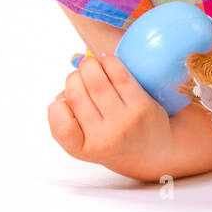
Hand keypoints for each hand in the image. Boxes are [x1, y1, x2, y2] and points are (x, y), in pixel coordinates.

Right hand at [48, 53, 172, 178]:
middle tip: (80, 73)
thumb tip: (63, 93)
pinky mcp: (142, 107)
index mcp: (84, 149)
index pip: (61, 128)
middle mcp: (104, 138)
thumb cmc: (114, 140)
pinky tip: (106, 60)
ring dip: (90, 65)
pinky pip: (120, 77)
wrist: (154, 151)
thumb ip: (69, 120)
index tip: (63, 100)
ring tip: (91, 63)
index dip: (57, 108)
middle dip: (74, 77)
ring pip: (97, 82)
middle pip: (77, 95)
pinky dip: (109, 62)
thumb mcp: (87, 142)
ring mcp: (124, 122)